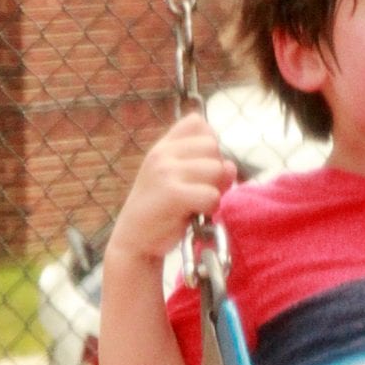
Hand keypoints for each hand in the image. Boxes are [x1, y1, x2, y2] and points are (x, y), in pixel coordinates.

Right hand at [106, 113, 236, 268]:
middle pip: (213, 147)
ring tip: (193, 204)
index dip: (208, 147)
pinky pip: (212, 195)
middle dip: (214, 172)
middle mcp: (162, 153)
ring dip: (214, 192)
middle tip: (196, 191)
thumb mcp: (179, 179)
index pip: (198, 123)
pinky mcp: (172, 194)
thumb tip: (230, 166)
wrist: (134, 241)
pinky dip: (209, 209)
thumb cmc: (162, 210)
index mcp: (162, 146)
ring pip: (217, 170)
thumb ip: (206, 165)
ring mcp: (165, 172)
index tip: (196, 170)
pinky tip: (192, 215)